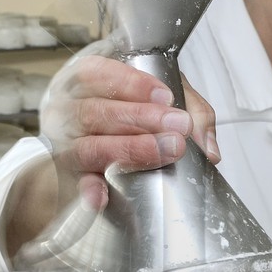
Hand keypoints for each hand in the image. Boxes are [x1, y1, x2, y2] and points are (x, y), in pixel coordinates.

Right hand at [38, 46, 218, 210]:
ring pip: (87, 146)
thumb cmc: (128, 117)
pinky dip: (86, 190)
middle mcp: (66, 111)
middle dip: (139, 118)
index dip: (131, 84)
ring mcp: (64, 145)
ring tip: (164, 152)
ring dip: (128, 149)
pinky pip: (72, 185)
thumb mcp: (163, 101)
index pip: (97, 74)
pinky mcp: (67, 178)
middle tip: (177, 128)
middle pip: (93, 111)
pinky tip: (100, 197)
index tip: (165, 97)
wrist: (92, 158)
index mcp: (83, 82)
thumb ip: (191, 111)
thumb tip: (208, 149)